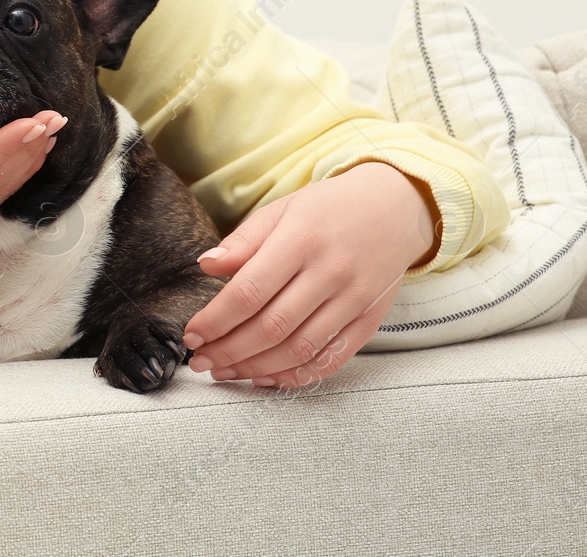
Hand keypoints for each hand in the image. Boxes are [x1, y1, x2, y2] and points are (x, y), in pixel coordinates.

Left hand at [180, 161, 440, 388]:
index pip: (249, 291)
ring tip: (226, 371)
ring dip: (256, 368)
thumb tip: (205, 265)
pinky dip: (297, 376)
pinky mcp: (370, 320)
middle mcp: (330, 273)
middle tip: (201, 361)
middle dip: (229, 351)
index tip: (192, 335)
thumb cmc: (327, 209)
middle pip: (272, 327)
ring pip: (300, 349)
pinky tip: (266, 378)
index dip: (216, 320)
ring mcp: (354, 300)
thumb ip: (243, 241)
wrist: (394, 208)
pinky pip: (332, 359)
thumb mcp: (281, 210)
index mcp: (301, 240)